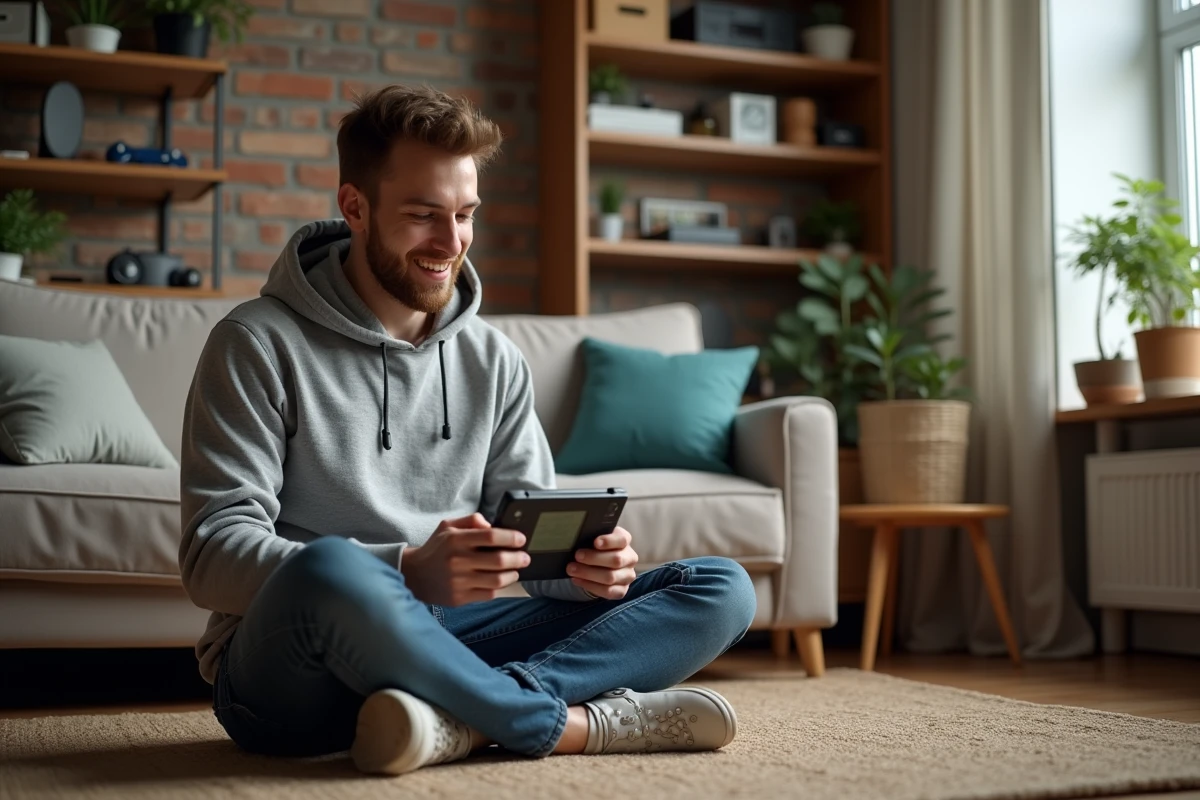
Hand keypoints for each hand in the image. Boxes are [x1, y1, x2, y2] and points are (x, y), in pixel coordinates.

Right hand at [400, 513, 529, 606]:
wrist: (414, 575)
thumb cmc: (437, 548)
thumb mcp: (448, 526)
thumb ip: (471, 520)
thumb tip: (492, 525)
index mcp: (456, 540)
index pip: (490, 536)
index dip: (510, 538)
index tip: (521, 539)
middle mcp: (458, 560)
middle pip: (498, 560)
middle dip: (518, 558)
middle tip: (525, 557)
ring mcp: (458, 581)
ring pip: (497, 580)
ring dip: (512, 575)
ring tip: (516, 570)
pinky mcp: (459, 597)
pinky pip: (488, 594)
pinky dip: (500, 588)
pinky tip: (501, 581)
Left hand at [566, 526, 637, 600]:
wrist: (597, 564)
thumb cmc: (594, 547)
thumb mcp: (594, 537)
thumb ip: (590, 535)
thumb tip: (578, 539)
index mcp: (625, 540)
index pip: (622, 540)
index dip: (609, 541)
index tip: (595, 542)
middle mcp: (630, 558)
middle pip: (616, 560)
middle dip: (594, 558)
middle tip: (577, 556)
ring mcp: (628, 575)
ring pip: (611, 577)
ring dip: (588, 574)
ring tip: (572, 569)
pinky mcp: (622, 590)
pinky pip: (608, 591)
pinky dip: (590, 586)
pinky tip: (577, 580)